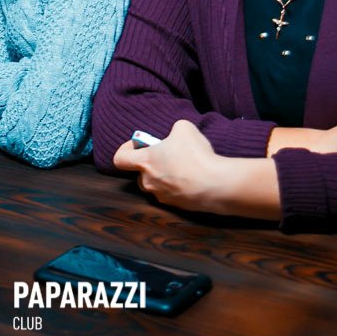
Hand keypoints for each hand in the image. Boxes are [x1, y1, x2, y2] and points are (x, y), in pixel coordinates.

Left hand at [114, 121, 280, 218]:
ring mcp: (163, 197)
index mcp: (145, 162)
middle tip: (167, 156)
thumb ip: (173, 130)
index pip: (119, 159)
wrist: (217, 184)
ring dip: (165, 177)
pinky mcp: (178, 207)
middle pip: (140, 174)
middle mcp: (149, 182)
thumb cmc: (196, 155)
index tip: (138, 144)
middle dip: (151, 165)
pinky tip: (195, 179)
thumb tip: (175, 135)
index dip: (125, 149)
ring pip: (157, 186)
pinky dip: (180, 187)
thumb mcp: (184, 128)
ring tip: (184, 167)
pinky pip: (173, 195)